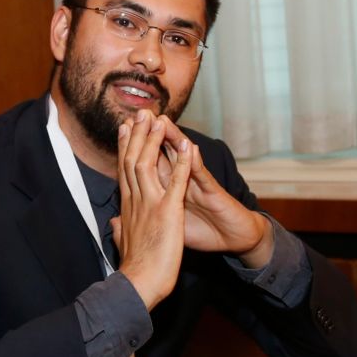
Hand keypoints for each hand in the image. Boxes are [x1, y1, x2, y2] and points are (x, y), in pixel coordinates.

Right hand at [111, 112, 192, 308]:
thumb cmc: (133, 270)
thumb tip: (112, 223)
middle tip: (141, 112)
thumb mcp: (123, 244)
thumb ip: (118, 229)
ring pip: (148, 163)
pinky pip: (176, 182)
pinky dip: (182, 162)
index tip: (126, 129)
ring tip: (159, 118)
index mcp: (127, 207)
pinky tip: (187, 145)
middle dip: (137, 134)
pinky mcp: (168, 212)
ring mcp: (150, 204)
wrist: (139, 286)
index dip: (126, 147)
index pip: (124, 170)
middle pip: (133, 159)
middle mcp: (135, 200)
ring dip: (154, 139)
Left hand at [144, 114, 272, 266]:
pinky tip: (191, 148)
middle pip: (165, 154)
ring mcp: (198, 185)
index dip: (137, 149)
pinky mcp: (214, 193)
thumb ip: (154, 214)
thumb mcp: (172, 224)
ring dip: (174, 139)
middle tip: (138, 115)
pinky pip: (203, 177)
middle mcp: (184, 182)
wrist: (234, 241)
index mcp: (170, 190)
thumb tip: (132, 215)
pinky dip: (195, 163)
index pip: (151, 164)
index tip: (122, 132)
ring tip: (162, 120)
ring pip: (184, 158)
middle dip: (151, 135)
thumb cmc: (204, 232)